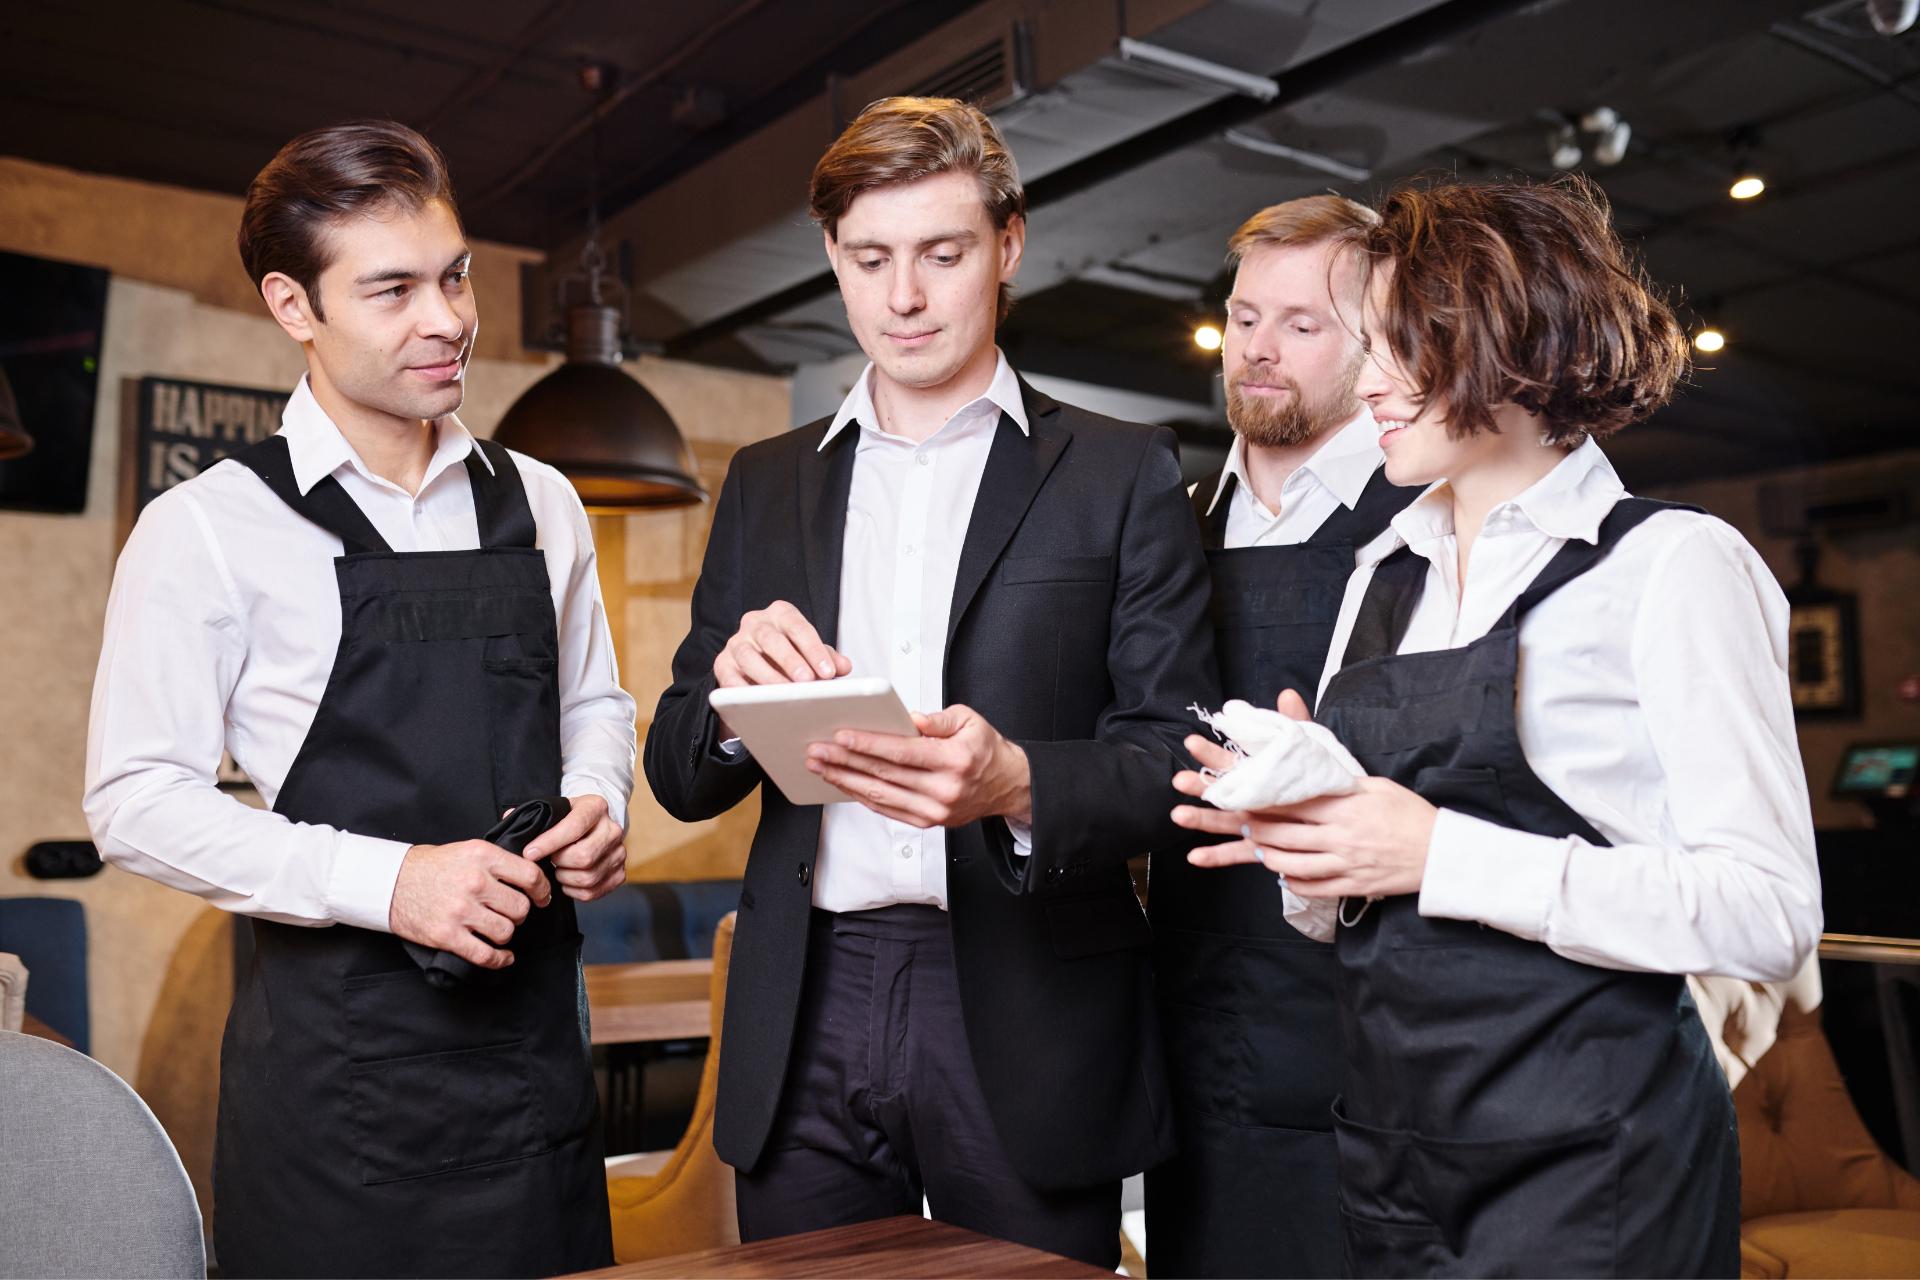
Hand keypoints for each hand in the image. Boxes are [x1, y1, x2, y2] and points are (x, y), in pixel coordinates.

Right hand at [389, 839, 553, 968]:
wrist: (390, 882)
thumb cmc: (431, 866)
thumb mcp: (467, 849)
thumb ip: (498, 858)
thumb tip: (533, 861)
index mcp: (482, 856)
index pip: (530, 876)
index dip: (542, 890)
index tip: (542, 898)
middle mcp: (474, 882)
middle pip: (520, 908)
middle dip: (519, 914)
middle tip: (510, 913)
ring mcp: (460, 910)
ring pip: (506, 931)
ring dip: (505, 934)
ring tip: (497, 929)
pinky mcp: (447, 935)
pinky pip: (485, 954)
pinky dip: (499, 960)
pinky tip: (502, 956)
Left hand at [523, 793, 627, 901]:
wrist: (593, 824)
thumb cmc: (567, 818)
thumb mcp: (553, 808)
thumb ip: (532, 813)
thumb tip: (509, 818)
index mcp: (595, 807)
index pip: (574, 827)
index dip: (549, 842)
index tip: (529, 853)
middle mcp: (613, 829)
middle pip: (584, 856)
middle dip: (558, 862)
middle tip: (548, 860)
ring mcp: (619, 853)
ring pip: (588, 877)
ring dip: (564, 878)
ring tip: (557, 869)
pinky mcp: (620, 873)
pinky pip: (593, 891)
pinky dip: (574, 890)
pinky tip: (567, 880)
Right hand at [714, 600, 851, 687]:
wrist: (757, 666)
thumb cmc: (789, 656)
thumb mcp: (811, 653)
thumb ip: (828, 658)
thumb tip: (844, 666)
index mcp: (780, 614)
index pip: (798, 627)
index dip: (814, 650)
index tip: (829, 672)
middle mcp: (755, 623)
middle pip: (771, 638)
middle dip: (791, 660)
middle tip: (807, 681)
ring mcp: (736, 643)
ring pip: (748, 656)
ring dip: (769, 676)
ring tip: (787, 695)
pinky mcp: (722, 664)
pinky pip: (728, 677)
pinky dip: (744, 690)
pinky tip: (759, 703)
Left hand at [804, 704, 1031, 828]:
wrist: (1007, 786)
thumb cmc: (986, 750)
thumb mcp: (970, 721)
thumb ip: (937, 719)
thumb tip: (908, 719)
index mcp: (953, 761)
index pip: (901, 752)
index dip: (868, 744)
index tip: (841, 736)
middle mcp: (942, 790)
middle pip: (884, 774)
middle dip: (846, 761)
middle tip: (818, 750)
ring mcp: (934, 811)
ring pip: (880, 795)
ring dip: (845, 780)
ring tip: (821, 766)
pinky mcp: (927, 822)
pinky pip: (887, 809)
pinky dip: (861, 796)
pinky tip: (843, 783)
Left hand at [1168, 731, 1437, 899]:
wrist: (1442, 853)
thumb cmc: (1406, 812)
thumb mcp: (1372, 782)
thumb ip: (1334, 769)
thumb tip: (1304, 745)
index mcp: (1343, 805)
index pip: (1288, 799)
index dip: (1254, 795)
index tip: (1227, 790)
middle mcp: (1339, 835)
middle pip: (1280, 831)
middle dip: (1242, 825)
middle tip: (1213, 819)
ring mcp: (1343, 863)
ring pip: (1289, 862)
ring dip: (1263, 854)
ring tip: (1240, 847)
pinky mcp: (1350, 885)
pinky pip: (1311, 886)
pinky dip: (1291, 881)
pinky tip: (1278, 874)